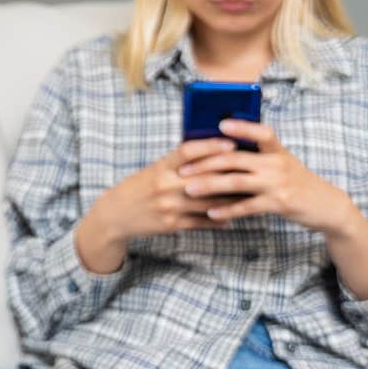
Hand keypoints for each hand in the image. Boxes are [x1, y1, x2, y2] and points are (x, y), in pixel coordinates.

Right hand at [73, 135, 241, 272]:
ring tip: (249, 194)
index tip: (231, 144)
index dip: (211, 146)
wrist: (114, 215)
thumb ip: (178, 163)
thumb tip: (210, 153)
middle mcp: (164, 186)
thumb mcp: (153, 170)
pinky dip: (219, 218)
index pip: (188, 151)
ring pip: (209, 202)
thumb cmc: (138, 188)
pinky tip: (232, 215)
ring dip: (231, 199)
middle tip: (252, 170)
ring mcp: (169, 207)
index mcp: (160, 167)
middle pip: (205, 177)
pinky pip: (202, 222)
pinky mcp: (172, 224)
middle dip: (231, 174)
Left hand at [177, 120, 363, 237]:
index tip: (220, 123)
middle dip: (206, 164)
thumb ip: (259, 157)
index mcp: (277, 150)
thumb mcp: (283, 164)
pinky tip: (211, 213)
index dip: (242, 126)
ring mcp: (278, 183)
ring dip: (210, 186)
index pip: (261, 132)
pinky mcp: (279, 203)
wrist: (326, 206)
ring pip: (236, 182)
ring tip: (190, 190)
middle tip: (183, 170)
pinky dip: (227, 210)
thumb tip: (223, 154)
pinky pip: (247, 206)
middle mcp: (277, 163)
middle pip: (236, 159)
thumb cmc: (297, 183)